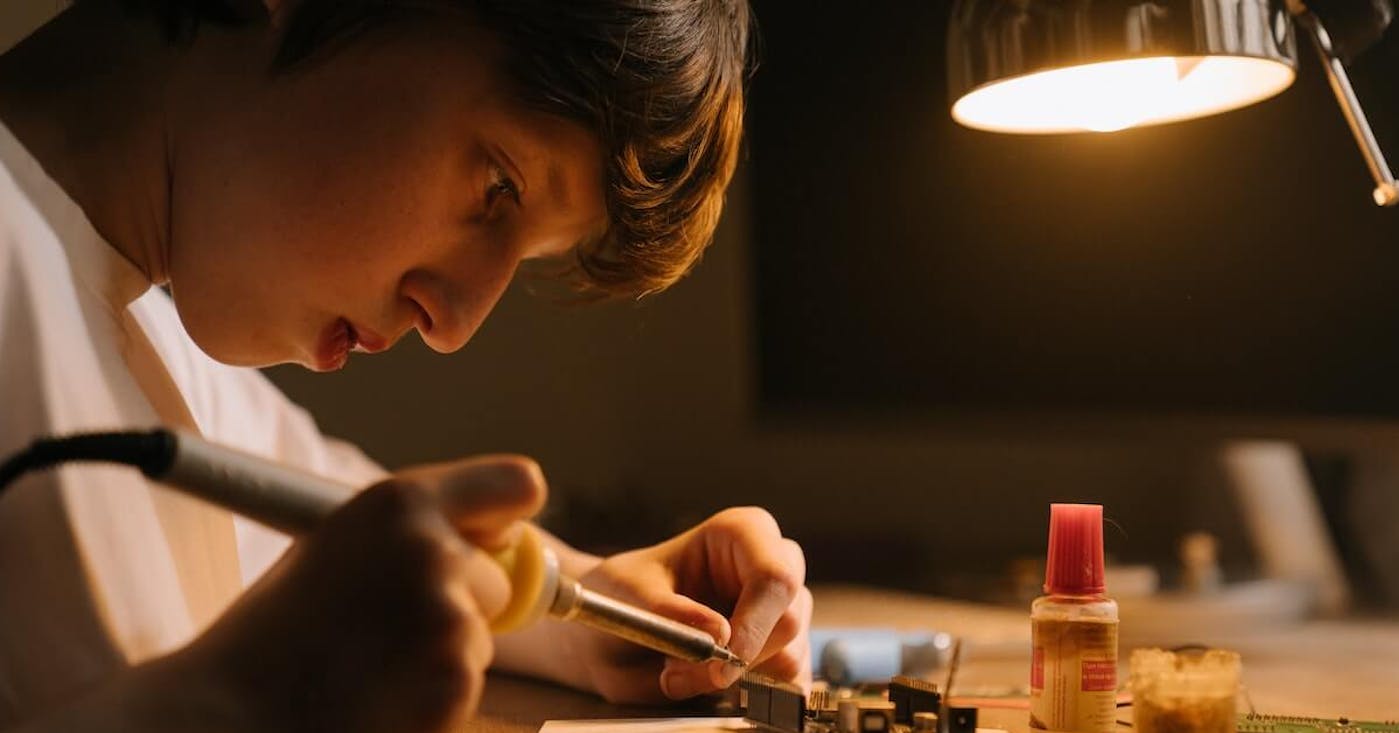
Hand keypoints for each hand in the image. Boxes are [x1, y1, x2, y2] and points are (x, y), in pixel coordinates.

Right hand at [167, 455, 546, 732]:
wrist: (229, 715)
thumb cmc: (274, 636)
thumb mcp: (336, 546)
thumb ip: (410, 531)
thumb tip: (486, 535)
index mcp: (399, 503)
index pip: (515, 484)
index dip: (508, 517)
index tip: (498, 539)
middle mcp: (433, 549)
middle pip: (499, 579)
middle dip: (463, 605)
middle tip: (385, 632)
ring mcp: (449, 616)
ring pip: (479, 638)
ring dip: (441, 656)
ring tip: (367, 668)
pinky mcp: (455, 679)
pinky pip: (466, 685)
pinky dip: (433, 699)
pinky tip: (377, 700)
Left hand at [563, 507, 811, 703]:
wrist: (608, 634)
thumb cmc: (620, 597)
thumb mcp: (627, 596)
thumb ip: (668, 612)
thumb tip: (719, 632)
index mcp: (742, 534)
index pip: (774, 575)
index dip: (754, 622)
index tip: (720, 658)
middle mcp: (770, 567)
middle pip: (789, 620)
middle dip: (736, 659)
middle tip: (675, 673)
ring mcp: (780, 612)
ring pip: (789, 659)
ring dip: (733, 681)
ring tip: (676, 674)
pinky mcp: (780, 653)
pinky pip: (789, 685)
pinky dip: (749, 698)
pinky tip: (705, 687)